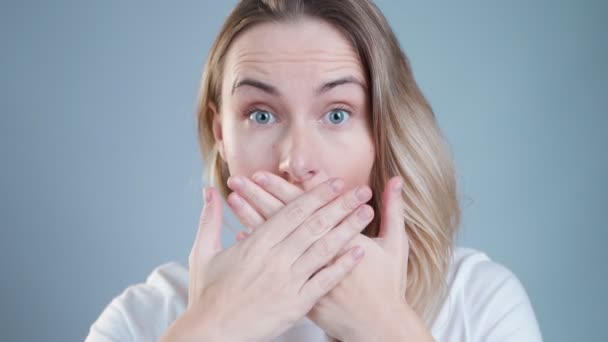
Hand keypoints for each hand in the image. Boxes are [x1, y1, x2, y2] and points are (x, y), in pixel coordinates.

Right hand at [162, 178, 374, 341]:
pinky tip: (359, 252)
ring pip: (323, 249)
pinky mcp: (295, 305)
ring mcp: (287, 282)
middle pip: (314, 225)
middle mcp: (275, 259)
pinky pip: (324, 281)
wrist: (210, 332)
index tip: (336, 182)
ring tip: (366, 214)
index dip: (317, 195)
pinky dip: (342, 266)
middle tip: (362, 191)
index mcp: (256, 243)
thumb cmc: (206, 294)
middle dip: (340, 205)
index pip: (292, 212)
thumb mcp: (202, 252)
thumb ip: (209, 218)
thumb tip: (208, 190)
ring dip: (347, 229)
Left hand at [230, 172, 432, 340]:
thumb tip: (398, 180)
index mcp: (337, 238)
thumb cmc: (387, 286)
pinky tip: (242, 237)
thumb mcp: (395, 245)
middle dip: (257, 196)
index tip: (261, 174)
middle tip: (238, 179)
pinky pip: (269, 263)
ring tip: (233, 200)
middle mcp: (316, 253)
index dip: (281, 189)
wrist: (377, 326)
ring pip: (272, 239)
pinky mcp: (297, 289)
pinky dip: (258, 251)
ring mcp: (304, 273)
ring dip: (251, 217)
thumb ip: (394, 210)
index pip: (303, 206)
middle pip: (280, 218)